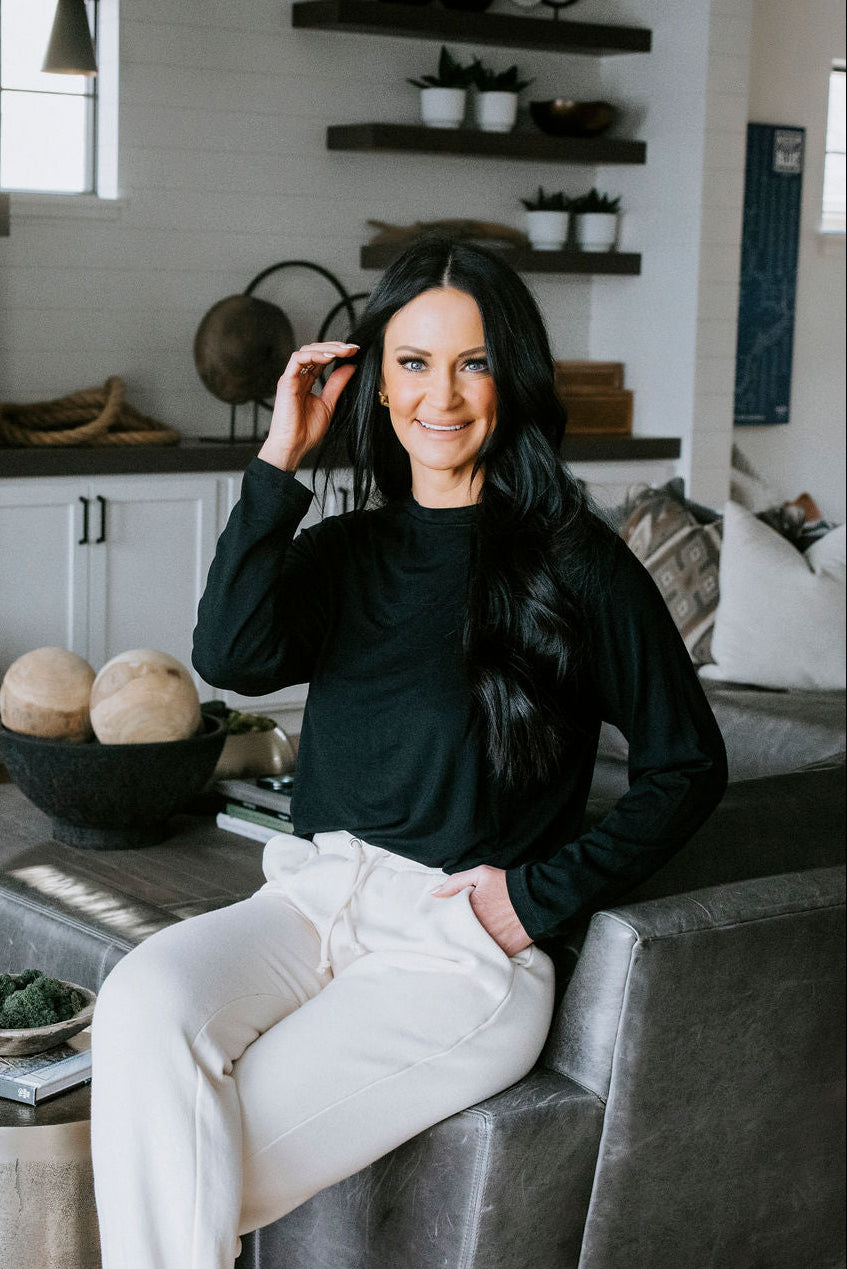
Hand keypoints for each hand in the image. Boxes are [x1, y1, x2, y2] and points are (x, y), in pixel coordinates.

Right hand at [258, 341, 357, 471]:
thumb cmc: (306, 431)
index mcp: (306, 382)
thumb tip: (351, 366)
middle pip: (314, 351)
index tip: (355, 352)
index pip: (321, 359)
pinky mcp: (286, 381)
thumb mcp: (329, 403)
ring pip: (306, 351)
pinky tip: (330, 357)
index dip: (337, 353)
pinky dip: (314, 355)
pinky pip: (297, 359)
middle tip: (353, 348)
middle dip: (334, 346)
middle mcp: (298, 377)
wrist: (294, 446)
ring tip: (344, 351)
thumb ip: (337, 384)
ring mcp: (291, 378)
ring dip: (327, 348)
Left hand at [431, 865, 531, 957]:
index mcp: (467, 911)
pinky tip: (481, 950)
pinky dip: (484, 954)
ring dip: (467, 947)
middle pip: (456, 937)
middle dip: (453, 936)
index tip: (440, 923)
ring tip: (466, 943)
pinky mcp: (502, 953)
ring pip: (470, 950)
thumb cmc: (506, 885)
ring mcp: (489, 942)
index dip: (443, 922)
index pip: (446, 921)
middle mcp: (476, 929)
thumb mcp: (480, 874)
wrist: (536, 899)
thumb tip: (433, 894)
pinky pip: (488, 957)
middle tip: (451, 935)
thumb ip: (454, 882)